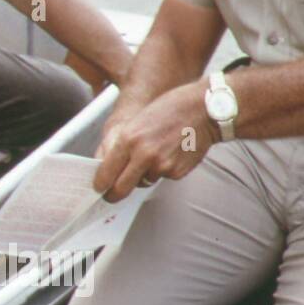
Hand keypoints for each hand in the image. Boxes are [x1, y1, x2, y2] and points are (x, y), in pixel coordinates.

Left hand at [94, 78, 216, 200]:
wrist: (204, 109)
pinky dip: (163, 170)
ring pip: (143, 182)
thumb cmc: (170, 109)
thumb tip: (105, 164)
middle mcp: (144, 155)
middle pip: (121, 189)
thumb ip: (121, 143)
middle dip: (114, 195)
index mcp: (129, 139)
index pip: (106, 172)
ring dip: (144, 175)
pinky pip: (162, 177)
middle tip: (111, 195)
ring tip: (157, 152)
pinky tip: (171, 152)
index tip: (99, 188)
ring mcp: (161, 166)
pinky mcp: (176, 173)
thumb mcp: (138, 120)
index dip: (100, 184)